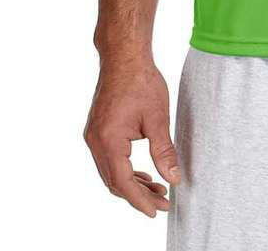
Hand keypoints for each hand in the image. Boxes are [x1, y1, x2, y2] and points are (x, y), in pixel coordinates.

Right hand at [84, 58, 180, 216]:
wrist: (124, 56)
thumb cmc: (141, 81)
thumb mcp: (157, 118)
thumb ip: (164, 151)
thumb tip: (173, 178)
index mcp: (108, 140)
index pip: (123, 182)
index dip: (140, 200)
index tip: (157, 210)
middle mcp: (95, 141)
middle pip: (114, 181)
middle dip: (138, 195)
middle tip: (163, 202)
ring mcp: (93, 136)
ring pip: (110, 172)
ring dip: (132, 183)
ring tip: (157, 189)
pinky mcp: (97, 130)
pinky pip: (108, 159)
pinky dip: (125, 169)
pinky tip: (142, 172)